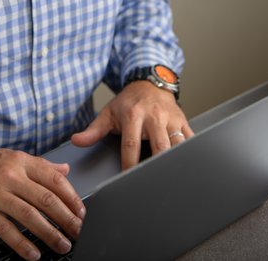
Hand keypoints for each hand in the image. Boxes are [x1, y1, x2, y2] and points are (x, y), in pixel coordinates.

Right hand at [0, 148, 85, 260]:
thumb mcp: (11, 157)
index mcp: (20, 162)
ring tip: (62, 245)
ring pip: (30, 216)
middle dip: (67, 218)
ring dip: (50, 234)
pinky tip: (33, 254)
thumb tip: (65, 169)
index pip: (54, 179)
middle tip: (79, 231)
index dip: (72, 197)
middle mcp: (10, 176)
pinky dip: (22, 244)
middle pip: (46, 199)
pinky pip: (7, 230)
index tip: (82, 212)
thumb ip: (39, 165)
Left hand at [71, 80, 193, 169]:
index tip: (128, 181)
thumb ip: (93, 130)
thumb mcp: (108, 113)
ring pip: (178, 144)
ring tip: (173, 180)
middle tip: (154, 185)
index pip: (131, 145)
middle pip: (159, 146)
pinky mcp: (183, 121)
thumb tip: (76, 141)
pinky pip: (191, 139)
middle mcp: (154, 117)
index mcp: (133, 115)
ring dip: (176, 161)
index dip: (129, 165)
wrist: (149, 83)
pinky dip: (191, 154)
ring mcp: (171, 119)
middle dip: (157, 166)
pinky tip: (189, 168)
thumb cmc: (128, 102)